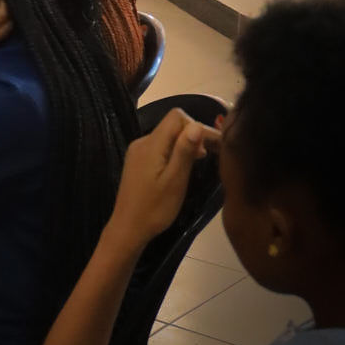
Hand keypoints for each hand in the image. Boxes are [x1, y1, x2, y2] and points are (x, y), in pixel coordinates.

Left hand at [106, 108, 220, 249]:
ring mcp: (138, 151)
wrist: (128, 227)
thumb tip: (197, 125)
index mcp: (151, 144)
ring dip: (186, 144)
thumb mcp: (175, 180)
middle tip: (213, 154)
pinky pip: (160, 147)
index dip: (198, 126)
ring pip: (167, 136)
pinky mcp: (138, 161)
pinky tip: (185, 165)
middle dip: (194, 134)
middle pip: (172, 125)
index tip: (216, 144)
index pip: (177, 117)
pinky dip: (175, 151)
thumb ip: (184, 151)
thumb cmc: (155, 207)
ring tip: (202, 160)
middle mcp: (142, 142)